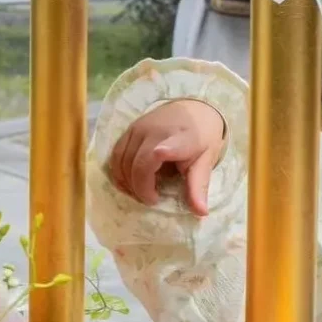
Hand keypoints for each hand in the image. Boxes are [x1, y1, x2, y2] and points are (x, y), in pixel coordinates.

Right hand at [109, 99, 225, 216]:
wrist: (194, 108)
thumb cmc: (201, 138)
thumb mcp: (206, 161)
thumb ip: (199, 186)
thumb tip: (201, 213)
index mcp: (181, 138)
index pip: (168, 145)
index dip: (162, 152)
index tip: (159, 155)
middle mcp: (155, 130)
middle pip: (138, 165)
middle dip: (141, 189)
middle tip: (152, 200)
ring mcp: (138, 128)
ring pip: (122, 162)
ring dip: (128, 183)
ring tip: (142, 192)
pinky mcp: (128, 130)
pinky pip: (116, 155)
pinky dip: (119, 173)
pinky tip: (129, 183)